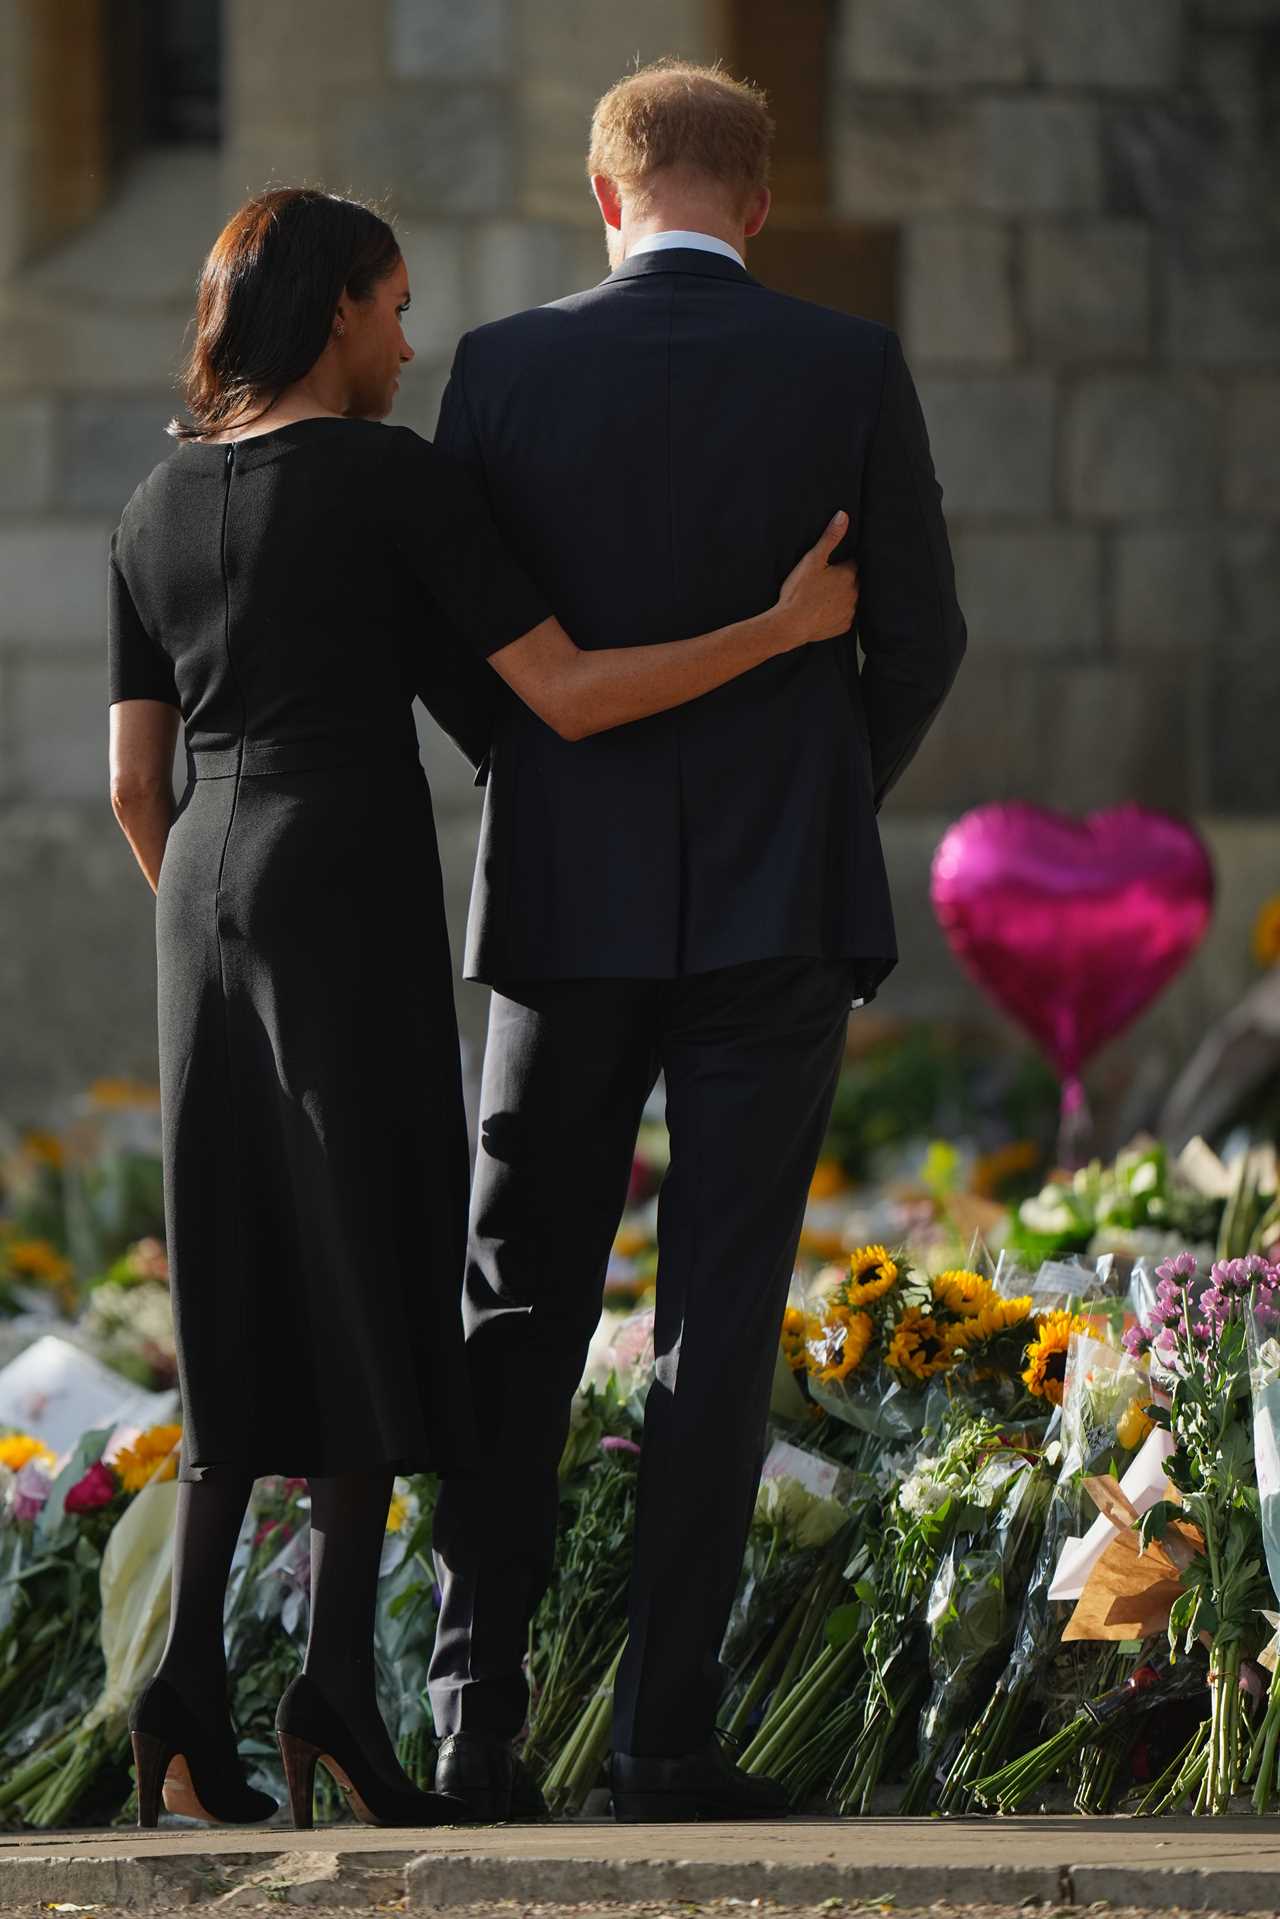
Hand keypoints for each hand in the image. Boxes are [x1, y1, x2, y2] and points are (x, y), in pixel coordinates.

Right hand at [773, 512, 858, 651]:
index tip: (836, 563)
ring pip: (852, 599)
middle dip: (846, 578)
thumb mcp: (812, 560)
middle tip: (828, 579)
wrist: (790, 625)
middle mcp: (855, 593)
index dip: (846, 561)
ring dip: (844, 596)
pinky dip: (839, 612)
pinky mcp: (845, 626)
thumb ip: (830, 537)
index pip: (855, 562)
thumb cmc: (799, 592)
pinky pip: (846, 616)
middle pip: (856, 581)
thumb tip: (843, 516)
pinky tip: (826, 610)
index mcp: (849, 574)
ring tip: (826, 595)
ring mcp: (851, 611)